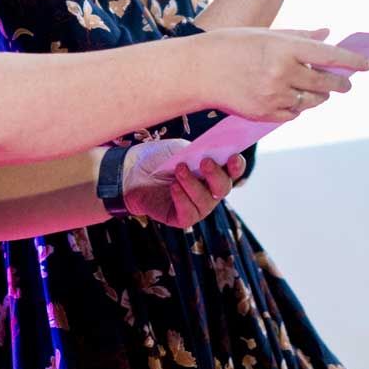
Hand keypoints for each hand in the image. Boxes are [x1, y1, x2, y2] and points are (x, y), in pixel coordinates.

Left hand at [122, 139, 246, 227]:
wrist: (132, 172)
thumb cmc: (159, 158)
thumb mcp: (180, 149)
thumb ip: (197, 152)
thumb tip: (211, 154)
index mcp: (215, 171)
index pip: (233, 170)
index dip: (237, 165)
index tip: (233, 157)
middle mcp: (210, 191)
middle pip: (224, 187)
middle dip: (216, 175)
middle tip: (205, 162)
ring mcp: (198, 207)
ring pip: (206, 201)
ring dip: (193, 184)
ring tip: (179, 169)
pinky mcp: (182, 218)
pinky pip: (189, 213)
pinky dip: (182, 198)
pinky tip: (173, 187)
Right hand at [203, 26, 368, 122]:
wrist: (197, 71)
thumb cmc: (230, 45)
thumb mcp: (264, 34)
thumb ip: (299, 36)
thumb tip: (328, 34)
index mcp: (283, 48)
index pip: (328, 56)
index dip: (351, 60)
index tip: (367, 64)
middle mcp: (282, 73)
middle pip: (325, 82)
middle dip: (340, 83)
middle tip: (346, 83)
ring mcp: (273, 96)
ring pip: (311, 100)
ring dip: (319, 95)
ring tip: (318, 90)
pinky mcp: (265, 114)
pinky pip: (293, 113)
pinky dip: (298, 106)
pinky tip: (292, 98)